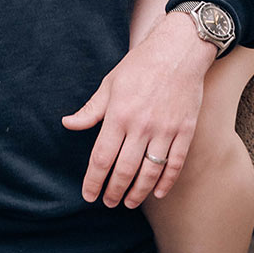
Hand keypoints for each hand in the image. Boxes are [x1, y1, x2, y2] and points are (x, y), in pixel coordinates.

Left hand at [62, 13, 215, 208]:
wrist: (179, 50)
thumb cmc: (140, 65)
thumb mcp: (110, 83)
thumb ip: (91, 109)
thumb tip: (68, 124)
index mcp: (119, 114)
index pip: (101, 157)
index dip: (93, 181)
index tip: (89, 194)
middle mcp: (141, 125)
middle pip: (124, 170)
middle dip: (113, 191)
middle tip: (108, 202)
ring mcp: (165, 129)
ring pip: (150, 172)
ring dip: (137, 192)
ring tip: (128, 202)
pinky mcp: (185, 130)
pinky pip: (175, 164)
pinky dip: (166, 182)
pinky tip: (157, 193)